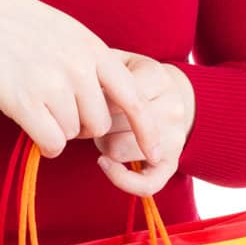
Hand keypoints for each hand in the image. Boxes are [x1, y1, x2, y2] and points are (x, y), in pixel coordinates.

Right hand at [0, 0, 162, 159]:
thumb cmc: (15, 22)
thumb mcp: (63, 31)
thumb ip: (88, 62)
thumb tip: (105, 100)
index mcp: (92, 48)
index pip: (133, 96)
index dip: (147, 129)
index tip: (157, 150)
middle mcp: (77, 66)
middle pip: (98, 124)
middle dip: (80, 125)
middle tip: (55, 106)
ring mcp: (51, 83)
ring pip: (72, 134)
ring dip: (55, 127)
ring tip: (33, 99)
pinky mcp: (24, 100)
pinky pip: (50, 143)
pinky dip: (42, 140)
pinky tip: (28, 119)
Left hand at [93, 51, 195, 196]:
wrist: (174, 94)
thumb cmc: (135, 76)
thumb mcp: (120, 61)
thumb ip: (98, 64)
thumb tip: (71, 84)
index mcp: (157, 77)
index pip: (112, 93)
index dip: (90, 97)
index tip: (84, 93)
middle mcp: (171, 108)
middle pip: (112, 123)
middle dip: (93, 120)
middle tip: (92, 113)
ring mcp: (175, 138)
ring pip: (120, 151)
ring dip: (102, 143)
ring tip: (105, 130)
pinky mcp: (172, 164)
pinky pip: (146, 184)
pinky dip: (121, 179)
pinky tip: (104, 164)